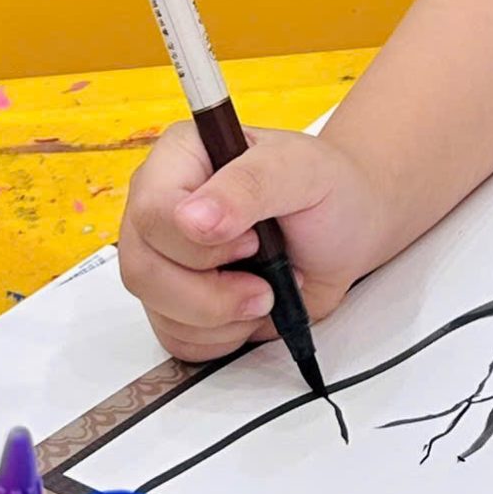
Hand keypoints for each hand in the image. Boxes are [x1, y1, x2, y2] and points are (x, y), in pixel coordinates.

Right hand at [118, 122, 385, 363]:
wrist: (349, 228)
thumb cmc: (328, 189)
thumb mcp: (303, 170)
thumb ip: (250, 184)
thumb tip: (191, 219)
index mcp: (181, 156)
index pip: (152, 212)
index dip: (199, 243)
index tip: (253, 241)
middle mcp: (160, 206)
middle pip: (143, 270)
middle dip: (212, 294)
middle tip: (265, 285)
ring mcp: (162, 256)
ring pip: (158, 310)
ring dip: (224, 316)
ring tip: (268, 288)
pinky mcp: (174, 300)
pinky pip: (176, 337)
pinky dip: (222, 336)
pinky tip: (252, 307)